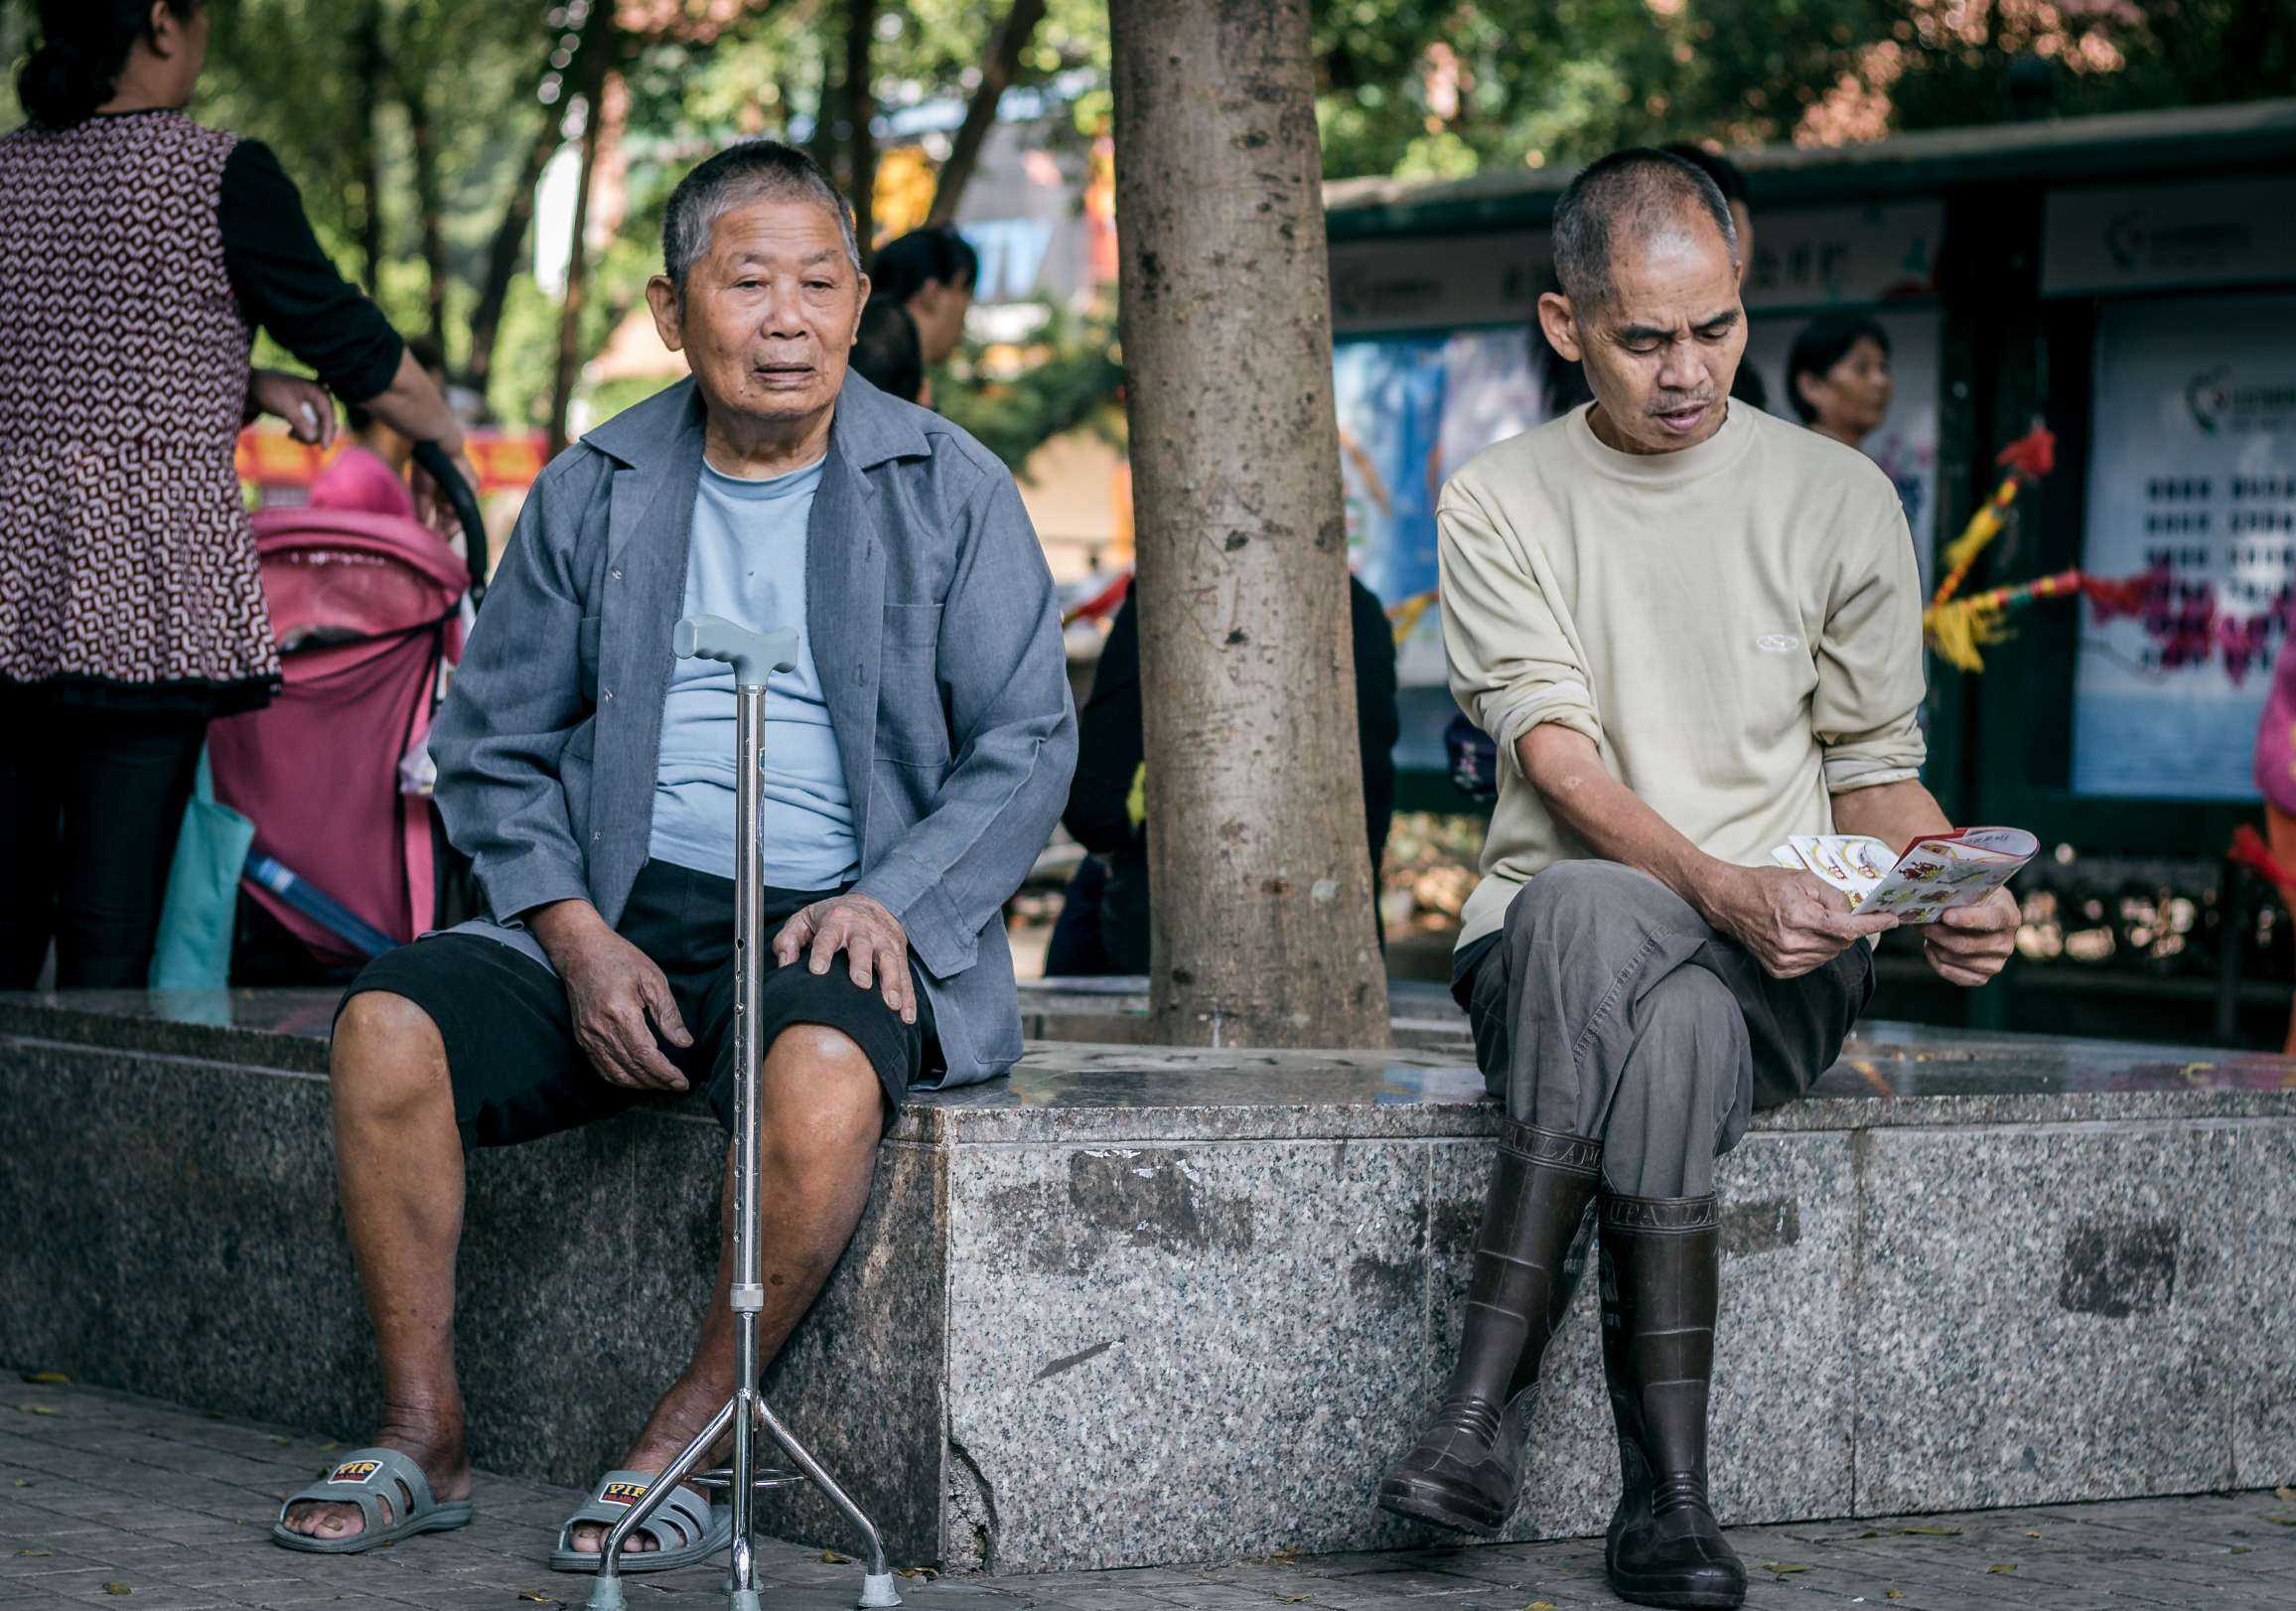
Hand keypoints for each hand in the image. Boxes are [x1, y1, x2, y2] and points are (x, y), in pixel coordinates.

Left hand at [249, 369, 335, 446]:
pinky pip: (310, 427)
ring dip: (307, 435)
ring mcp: (312, 405)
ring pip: (318, 427)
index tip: (324, 448)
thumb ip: (300, 423)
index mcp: (317, 392)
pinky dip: (302, 433)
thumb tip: (314, 439)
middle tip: (297, 440)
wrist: (254, 385)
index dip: (328, 432)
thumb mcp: (285, 407)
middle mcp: (318, 398)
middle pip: (325, 422)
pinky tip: (290, 434)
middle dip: (315, 435)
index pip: (328, 415)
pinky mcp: (304, 411)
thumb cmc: (270, 392)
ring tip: (291, 436)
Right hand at [411, 443, 482, 547]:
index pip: (444, 519)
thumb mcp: (421, 491)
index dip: (440, 530)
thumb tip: (423, 529)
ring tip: (444, 529)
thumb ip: (423, 510)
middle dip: (448, 531)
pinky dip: (457, 505)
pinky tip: (447, 509)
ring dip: (452, 521)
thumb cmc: (426, 464)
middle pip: (455, 519)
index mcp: (443, 498)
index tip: (435, 542)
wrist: (434, 443)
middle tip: (441, 542)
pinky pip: (468, 500)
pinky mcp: (472, 483)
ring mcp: (465, 491)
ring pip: (462, 512)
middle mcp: (456, 496)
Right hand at [530, 901, 693, 1090]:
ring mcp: (588, 1035)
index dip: (665, 1073)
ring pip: (616, 1073)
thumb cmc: (618, 958)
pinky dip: (620, 1078)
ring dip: (640, 1084)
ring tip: (661, 1084)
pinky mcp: (582, 1037)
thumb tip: (684, 1042)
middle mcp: (600, 1029)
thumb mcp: (652, 979)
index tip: (681, 1081)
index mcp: (620, 1013)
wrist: (581, 951)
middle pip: (632, 1068)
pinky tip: (636, 1078)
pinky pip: (601, 1067)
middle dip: (657, 1082)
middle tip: (677, 1085)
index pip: (645, 1055)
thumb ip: (668, 1014)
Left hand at [773, 893, 915, 1024]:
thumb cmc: (831, 917)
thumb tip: (785, 965)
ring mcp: (884, 940)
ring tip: (892, 1005)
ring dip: (893, 982)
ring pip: (890, 960)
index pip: (828, 937)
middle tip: (861, 984)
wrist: (867, 903)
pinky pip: (905, 975)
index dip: (822, 952)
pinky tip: (906, 1016)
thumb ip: (788, 940)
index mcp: (836, 920)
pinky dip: (908, 996)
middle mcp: (863, 928)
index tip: (817, 970)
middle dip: (863, 965)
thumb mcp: (803, 920)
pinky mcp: (899, 952)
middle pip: (863, 946)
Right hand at [1700, 864, 1896, 979]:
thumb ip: (1835, 897)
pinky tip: (1801, 936)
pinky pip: (1814, 964)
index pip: (1847, 928)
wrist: (1730, 901)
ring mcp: (1784, 960)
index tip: (1891, 920)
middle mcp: (1792, 943)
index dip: (1873, 925)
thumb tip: (1853, 914)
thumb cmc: (1766, 885)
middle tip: (1827, 912)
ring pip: (1829, 955)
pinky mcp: (1779, 970)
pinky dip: (1816, 950)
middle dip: (1845, 928)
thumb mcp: (1804, 879)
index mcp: (1799, 917)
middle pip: (1841, 943)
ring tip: (1808, 922)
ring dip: (1830, 940)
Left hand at [1920, 887, 2017, 985]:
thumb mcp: (1973, 889)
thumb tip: (1932, 902)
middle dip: (1938, 933)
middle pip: (1966, 944)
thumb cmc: (1974, 898)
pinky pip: (1950, 972)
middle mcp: (2006, 943)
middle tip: (1920, 922)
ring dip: (1934, 944)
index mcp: (2009, 916)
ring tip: (1926, 931)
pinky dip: (1934, 959)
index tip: (1946, 915)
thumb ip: (1959, 894)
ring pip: (1954, 958)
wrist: (1981, 914)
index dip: (1968, 919)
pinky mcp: (1981, 977)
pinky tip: (1931, 946)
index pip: (1990, 920)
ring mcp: (1996, 963)